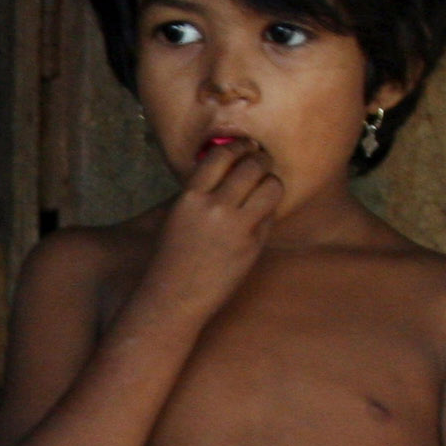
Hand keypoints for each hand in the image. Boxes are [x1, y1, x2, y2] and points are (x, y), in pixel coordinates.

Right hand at [143, 137, 282, 320]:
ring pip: (271, 186)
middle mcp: (214, 207)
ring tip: (266, 186)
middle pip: (252, 165)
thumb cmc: (172, 257)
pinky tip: (259, 216)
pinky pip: (270, 215)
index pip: (222, 155)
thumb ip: (200, 190)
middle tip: (263, 163)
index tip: (245, 148)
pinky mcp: (252, 245)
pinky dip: (268, 210)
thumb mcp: (177, 216)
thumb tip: (228, 164)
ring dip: (272, 182)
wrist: (174, 298)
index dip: (239, 147)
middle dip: (262, 160)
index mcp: (190, 197)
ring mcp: (236, 227)